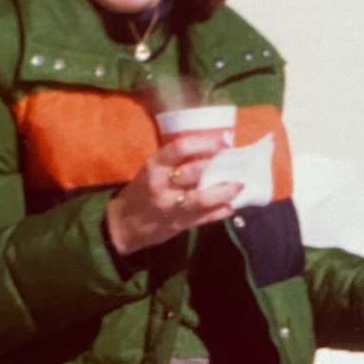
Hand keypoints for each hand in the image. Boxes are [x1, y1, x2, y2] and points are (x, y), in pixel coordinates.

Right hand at [105, 134, 241, 254]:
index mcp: (154, 165)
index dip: (204, 142)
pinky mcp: (177, 224)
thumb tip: (211, 149)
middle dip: (219, 166)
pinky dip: (219, 212)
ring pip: (201, 198)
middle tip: (239, 161)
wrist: (123, 224)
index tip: (224, 139)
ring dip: (224, 192)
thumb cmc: (142, 191)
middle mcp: (161, 184)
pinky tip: (231, 207)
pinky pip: (203, 217)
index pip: (180, 148)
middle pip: (194, 172)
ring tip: (240, 185)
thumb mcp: (152, 170)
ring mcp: (170, 206)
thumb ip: (176, 162)